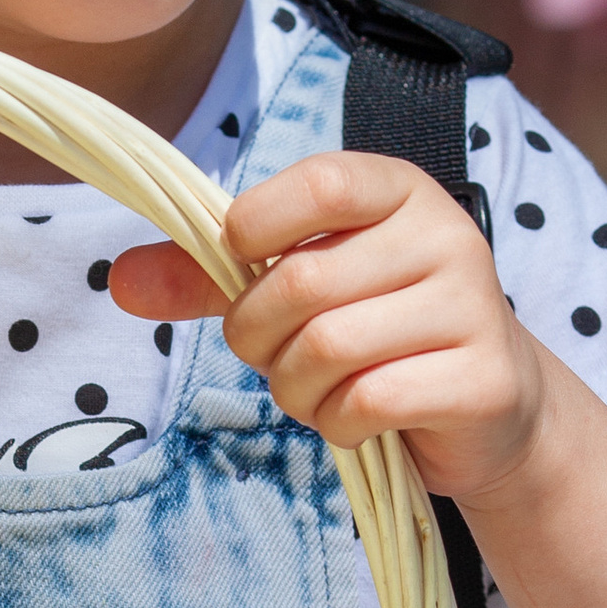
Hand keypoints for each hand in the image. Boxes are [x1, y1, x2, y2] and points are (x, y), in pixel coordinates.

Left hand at [113, 151, 546, 506]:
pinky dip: (339, 423)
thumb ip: (210, 276)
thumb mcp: (298, 288)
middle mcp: (446, 236)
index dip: (255, 230)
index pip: (319, 184)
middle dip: (258, 337)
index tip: (244, 265)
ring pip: (329, 349)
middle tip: (272, 356)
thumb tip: (117, 279)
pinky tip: (357, 419)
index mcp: (399, 192)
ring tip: (316, 391)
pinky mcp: (482, 379)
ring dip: (296, 389)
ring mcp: (473, 307)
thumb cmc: (379, 332)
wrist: (489, 405)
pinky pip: (368, 402)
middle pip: (303, 284)